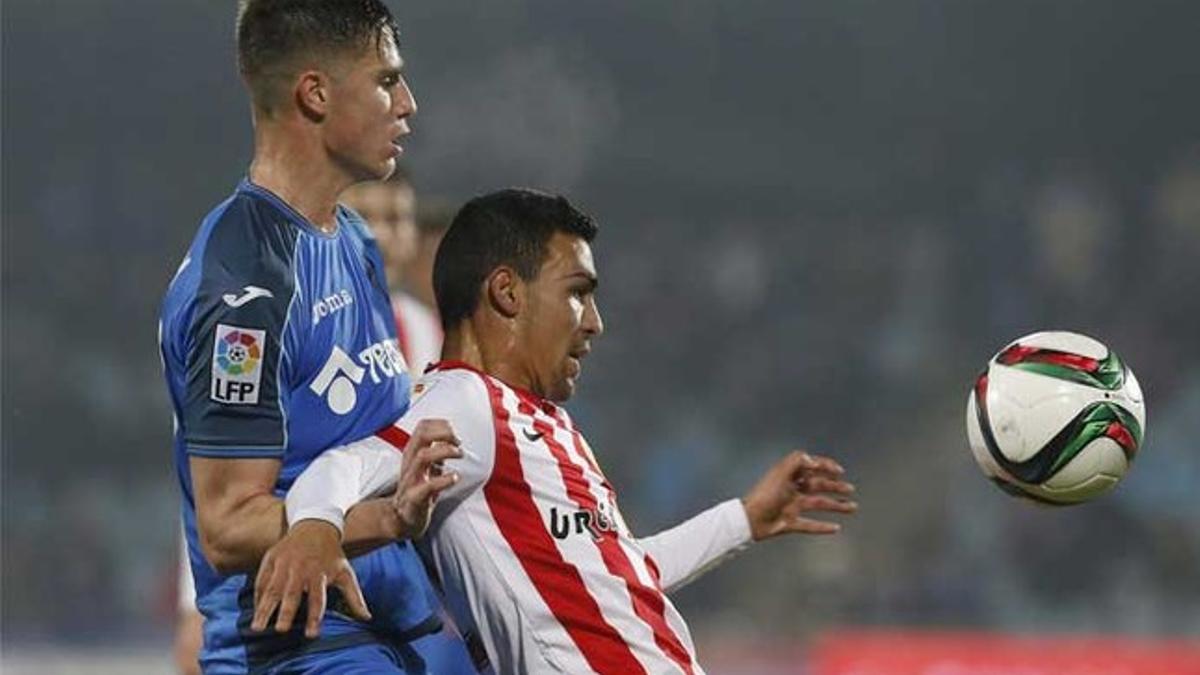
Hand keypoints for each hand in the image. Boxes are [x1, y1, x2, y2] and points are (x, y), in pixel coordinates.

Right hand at [250, 520, 370, 637]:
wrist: (315, 525)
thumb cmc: (331, 555)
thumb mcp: (345, 572)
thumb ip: (354, 597)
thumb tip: (367, 618)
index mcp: (320, 573)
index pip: (318, 598)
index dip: (314, 616)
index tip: (311, 635)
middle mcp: (300, 569)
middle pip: (292, 593)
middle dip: (286, 612)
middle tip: (279, 631)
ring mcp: (284, 563)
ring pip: (272, 588)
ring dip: (264, 608)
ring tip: (256, 627)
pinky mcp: (271, 558)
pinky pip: (261, 579)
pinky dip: (257, 594)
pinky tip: (254, 609)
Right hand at [391, 419, 463, 538]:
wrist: (402, 518)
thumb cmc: (418, 489)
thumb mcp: (428, 466)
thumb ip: (437, 451)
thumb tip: (452, 436)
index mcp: (413, 452)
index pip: (423, 426)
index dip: (442, 425)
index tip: (455, 436)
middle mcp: (410, 462)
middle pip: (421, 435)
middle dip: (444, 433)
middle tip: (459, 442)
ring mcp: (411, 478)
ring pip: (423, 456)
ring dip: (445, 451)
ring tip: (460, 454)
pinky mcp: (414, 497)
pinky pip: (427, 486)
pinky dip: (444, 480)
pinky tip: (455, 477)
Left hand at [742, 450, 856, 540]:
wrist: (750, 520)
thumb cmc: (764, 495)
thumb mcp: (780, 473)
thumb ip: (796, 461)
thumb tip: (813, 460)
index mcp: (788, 476)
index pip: (810, 467)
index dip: (825, 466)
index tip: (839, 471)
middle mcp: (791, 490)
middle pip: (818, 486)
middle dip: (835, 486)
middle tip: (850, 489)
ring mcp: (791, 507)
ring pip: (818, 504)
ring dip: (836, 505)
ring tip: (852, 508)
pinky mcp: (790, 523)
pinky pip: (809, 525)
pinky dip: (823, 527)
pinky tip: (835, 528)